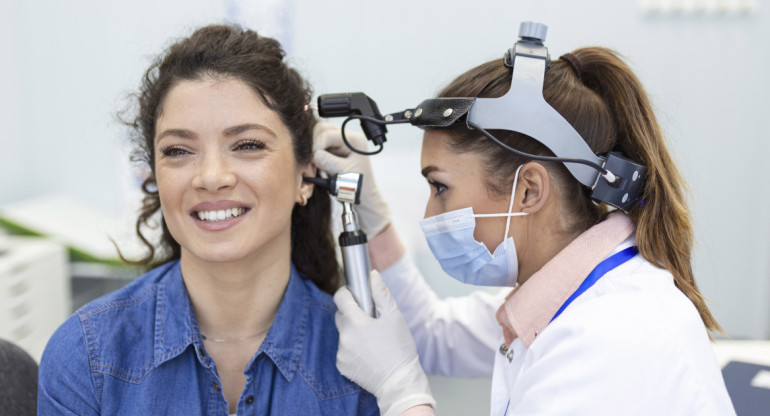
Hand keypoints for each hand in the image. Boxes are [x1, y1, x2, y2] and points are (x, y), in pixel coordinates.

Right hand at [313, 122, 390, 235]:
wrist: (363, 196)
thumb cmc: (358, 186)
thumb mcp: (343, 173)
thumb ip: (327, 161)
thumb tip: (311, 154)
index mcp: (354, 140)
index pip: (328, 134)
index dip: (316, 144)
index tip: (309, 158)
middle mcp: (347, 137)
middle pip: (322, 130)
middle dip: (312, 144)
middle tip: (309, 161)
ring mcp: (339, 143)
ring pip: (317, 136)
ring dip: (312, 148)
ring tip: (311, 165)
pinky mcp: (333, 150)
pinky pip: (318, 146)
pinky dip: (313, 154)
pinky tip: (313, 165)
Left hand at [334, 270, 434, 415]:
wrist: (399, 382)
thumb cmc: (400, 349)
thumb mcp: (395, 317)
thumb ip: (381, 293)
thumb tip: (372, 275)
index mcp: (355, 322)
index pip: (340, 298)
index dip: (347, 293)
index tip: (355, 295)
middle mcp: (344, 337)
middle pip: (341, 316)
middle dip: (352, 315)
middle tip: (370, 321)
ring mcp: (341, 353)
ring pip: (343, 334)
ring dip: (353, 333)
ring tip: (373, 341)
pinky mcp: (342, 366)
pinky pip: (344, 351)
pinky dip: (352, 350)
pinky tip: (368, 354)